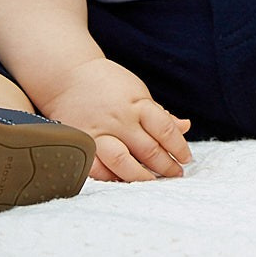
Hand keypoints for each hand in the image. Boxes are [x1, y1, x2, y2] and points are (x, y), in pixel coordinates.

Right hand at [40, 57, 192, 181]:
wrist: (69, 75)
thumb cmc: (109, 85)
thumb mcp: (138, 93)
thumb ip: (159, 114)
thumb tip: (185, 127)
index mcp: (138, 104)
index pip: (166, 130)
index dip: (179, 147)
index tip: (186, 159)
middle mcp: (120, 119)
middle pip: (148, 149)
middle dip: (165, 166)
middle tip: (174, 175)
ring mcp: (99, 132)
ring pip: (122, 161)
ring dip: (140, 175)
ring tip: (152, 181)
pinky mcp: (81, 141)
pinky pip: (95, 166)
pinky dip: (109, 176)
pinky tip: (121, 181)